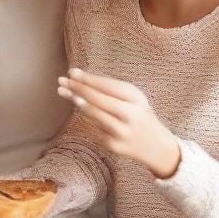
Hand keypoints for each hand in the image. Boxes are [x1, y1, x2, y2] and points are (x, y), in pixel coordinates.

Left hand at [57, 68, 180, 178]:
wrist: (156, 146)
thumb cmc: (138, 115)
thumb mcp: (134, 99)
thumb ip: (112, 91)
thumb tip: (82, 80)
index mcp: (137, 99)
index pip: (110, 86)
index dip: (90, 79)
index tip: (72, 72)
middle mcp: (132, 115)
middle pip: (101, 100)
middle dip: (80, 89)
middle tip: (62, 80)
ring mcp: (123, 132)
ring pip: (96, 115)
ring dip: (78, 102)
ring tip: (63, 91)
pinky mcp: (114, 145)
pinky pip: (95, 128)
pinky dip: (87, 117)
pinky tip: (79, 107)